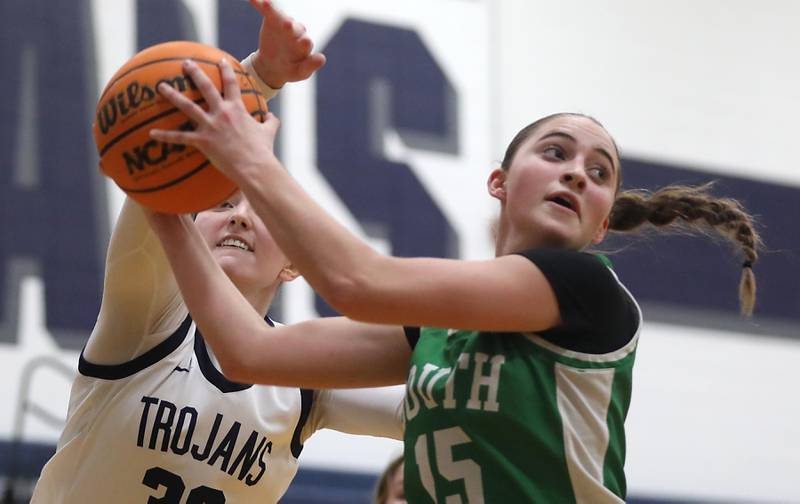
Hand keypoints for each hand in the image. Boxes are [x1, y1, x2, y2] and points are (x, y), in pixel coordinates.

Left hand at [149, 58, 281, 183]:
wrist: (255, 167)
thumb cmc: (263, 151)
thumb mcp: (269, 132)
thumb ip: (270, 121)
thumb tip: (271, 116)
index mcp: (237, 109)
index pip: (231, 84)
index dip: (225, 70)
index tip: (219, 60)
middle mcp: (222, 113)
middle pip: (205, 87)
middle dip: (194, 73)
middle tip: (184, 63)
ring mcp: (211, 126)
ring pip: (187, 106)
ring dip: (173, 95)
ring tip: (161, 86)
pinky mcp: (203, 141)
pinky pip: (180, 137)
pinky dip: (165, 135)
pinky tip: (151, 133)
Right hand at [248, 0, 325, 88]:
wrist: (273, 65)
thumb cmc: (290, 69)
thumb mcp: (299, 72)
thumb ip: (310, 66)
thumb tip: (322, 58)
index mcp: (304, 46)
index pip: (306, 43)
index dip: (305, 43)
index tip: (305, 42)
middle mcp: (297, 32)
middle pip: (295, 28)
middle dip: (290, 27)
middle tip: (287, 24)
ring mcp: (285, 25)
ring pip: (281, 17)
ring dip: (274, 11)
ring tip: (266, 5)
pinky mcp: (272, 19)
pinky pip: (267, 11)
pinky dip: (260, 5)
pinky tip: (252, 0)